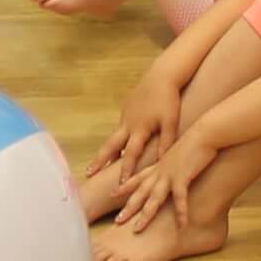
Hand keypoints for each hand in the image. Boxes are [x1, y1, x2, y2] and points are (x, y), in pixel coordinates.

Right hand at [92, 65, 185, 182]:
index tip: (118, 184)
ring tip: (98, 164)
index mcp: (139, 129)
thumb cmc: (168, 100)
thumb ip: (166, 142)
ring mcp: (125, 116)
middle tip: (89, 174)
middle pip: (110, 147)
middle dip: (100, 161)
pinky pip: (120, 128)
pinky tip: (116, 145)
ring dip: (107, 152)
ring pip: (114, 138)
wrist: (161, 76)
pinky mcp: (126, 109)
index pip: (130, 154)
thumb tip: (163, 161)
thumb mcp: (171, 122)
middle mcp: (128, 125)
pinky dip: (116, 139)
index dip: (125, 170)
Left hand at [118, 130, 213, 233]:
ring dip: (145, 215)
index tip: (113, 193)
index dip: (125, 186)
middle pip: (140, 192)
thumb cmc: (197, 142)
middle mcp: (160, 171)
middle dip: (128, 207)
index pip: (138, 177)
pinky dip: (181, 213)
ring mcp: (169, 175)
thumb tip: (173, 167)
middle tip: (117, 221)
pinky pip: (180, 199)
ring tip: (136, 229)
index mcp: (159, 165)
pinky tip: (182, 226)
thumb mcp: (180, 153)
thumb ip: (174, 163)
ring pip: (153, 198)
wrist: (205, 133)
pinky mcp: (182, 177)